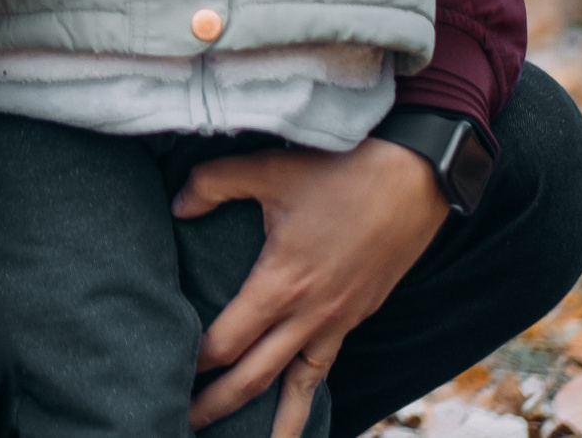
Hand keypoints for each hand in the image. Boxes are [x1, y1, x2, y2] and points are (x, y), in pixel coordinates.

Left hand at [175, 138, 448, 436]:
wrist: (416, 177)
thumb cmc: (341, 171)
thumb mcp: (268, 169)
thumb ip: (211, 185)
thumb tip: (177, 207)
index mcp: (281, 284)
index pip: (226, 342)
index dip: (194, 360)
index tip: (166, 368)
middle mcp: (310, 315)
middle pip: (254, 378)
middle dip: (217, 406)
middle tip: (183, 423)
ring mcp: (337, 321)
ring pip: (298, 387)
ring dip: (272, 421)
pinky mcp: (357, 316)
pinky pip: (325, 367)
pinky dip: (308, 394)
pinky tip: (296, 408)